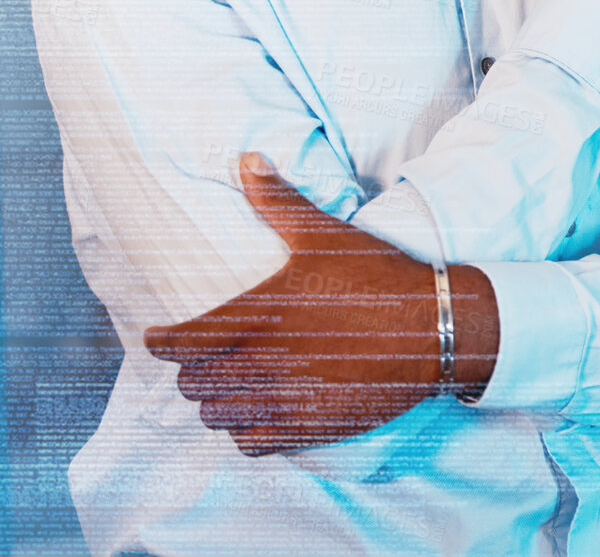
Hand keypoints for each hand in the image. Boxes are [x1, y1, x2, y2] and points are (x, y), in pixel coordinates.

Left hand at [144, 153, 498, 456]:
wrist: (435, 326)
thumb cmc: (380, 277)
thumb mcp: (327, 234)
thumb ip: (279, 201)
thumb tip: (247, 160)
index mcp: (261, 315)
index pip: (181, 343)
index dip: (160, 342)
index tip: (159, 337)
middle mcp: (265, 362)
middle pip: (193, 384)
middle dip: (191, 370)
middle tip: (202, 357)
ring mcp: (287, 399)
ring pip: (217, 415)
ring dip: (217, 400)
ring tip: (228, 384)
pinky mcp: (309, 426)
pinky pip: (251, 443)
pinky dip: (245, 430)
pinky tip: (258, 412)